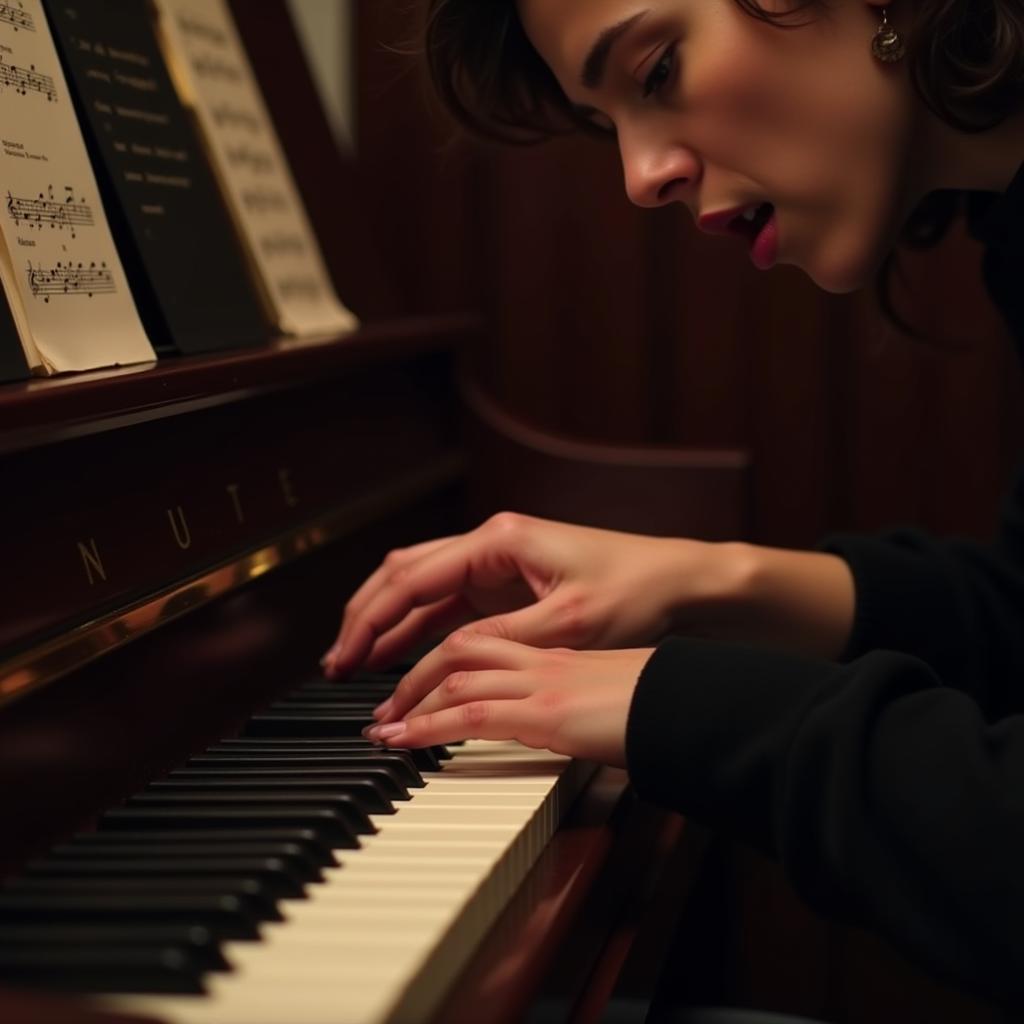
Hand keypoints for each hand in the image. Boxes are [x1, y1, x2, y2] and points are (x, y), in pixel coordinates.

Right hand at [323, 512, 730, 676]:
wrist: (680, 584)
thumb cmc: (635, 590)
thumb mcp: (567, 624)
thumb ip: (501, 639)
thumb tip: (440, 659)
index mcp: (499, 540)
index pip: (414, 578)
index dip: (373, 619)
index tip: (345, 656)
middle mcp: (490, 545)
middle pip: (405, 575)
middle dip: (366, 617)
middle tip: (337, 662)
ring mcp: (497, 564)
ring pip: (421, 589)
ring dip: (387, 623)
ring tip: (354, 663)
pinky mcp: (508, 586)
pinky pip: (448, 606)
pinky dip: (417, 630)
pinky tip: (397, 656)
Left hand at [362, 630, 654, 767]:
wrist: (695, 703)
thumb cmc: (662, 703)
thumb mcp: (611, 697)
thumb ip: (579, 704)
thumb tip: (566, 727)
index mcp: (558, 655)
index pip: (487, 642)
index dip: (444, 660)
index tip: (419, 684)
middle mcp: (543, 660)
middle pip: (461, 648)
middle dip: (414, 673)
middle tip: (384, 705)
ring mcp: (543, 682)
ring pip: (457, 675)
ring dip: (411, 700)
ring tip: (383, 728)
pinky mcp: (546, 711)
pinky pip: (472, 712)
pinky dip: (430, 726)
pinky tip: (406, 741)